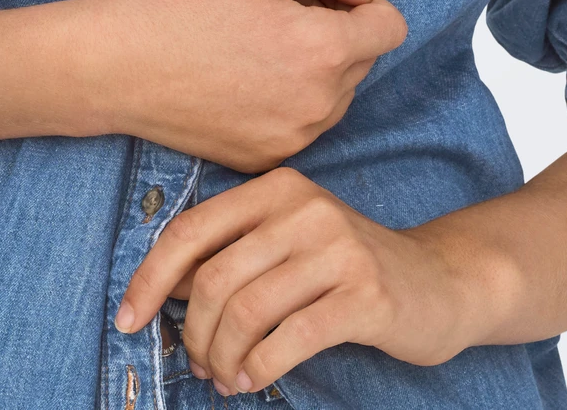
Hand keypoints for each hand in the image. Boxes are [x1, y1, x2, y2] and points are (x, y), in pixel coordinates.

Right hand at [78, 0, 406, 171]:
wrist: (112, 68)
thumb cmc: (177, 5)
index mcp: (320, 51)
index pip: (391, 26)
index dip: (361, 0)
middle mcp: (317, 105)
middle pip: (364, 58)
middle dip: (335, 30)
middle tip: (275, 11)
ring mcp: (291, 139)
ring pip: (336, 93)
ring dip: (314, 66)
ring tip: (254, 45)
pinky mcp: (265, 159)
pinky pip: (303, 121)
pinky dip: (287, 99)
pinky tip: (240, 79)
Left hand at [114, 167, 491, 394]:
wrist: (438, 282)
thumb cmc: (348, 267)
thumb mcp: (289, 242)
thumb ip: (233, 253)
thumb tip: (162, 290)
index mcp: (277, 188)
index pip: (193, 229)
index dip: (150, 278)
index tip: (127, 318)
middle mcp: (305, 208)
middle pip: (215, 277)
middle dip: (193, 332)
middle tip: (196, 363)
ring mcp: (338, 248)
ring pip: (247, 311)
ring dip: (223, 357)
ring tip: (225, 377)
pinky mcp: (364, 295)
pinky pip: (288, 339)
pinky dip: (258, 368)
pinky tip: (253, 379)